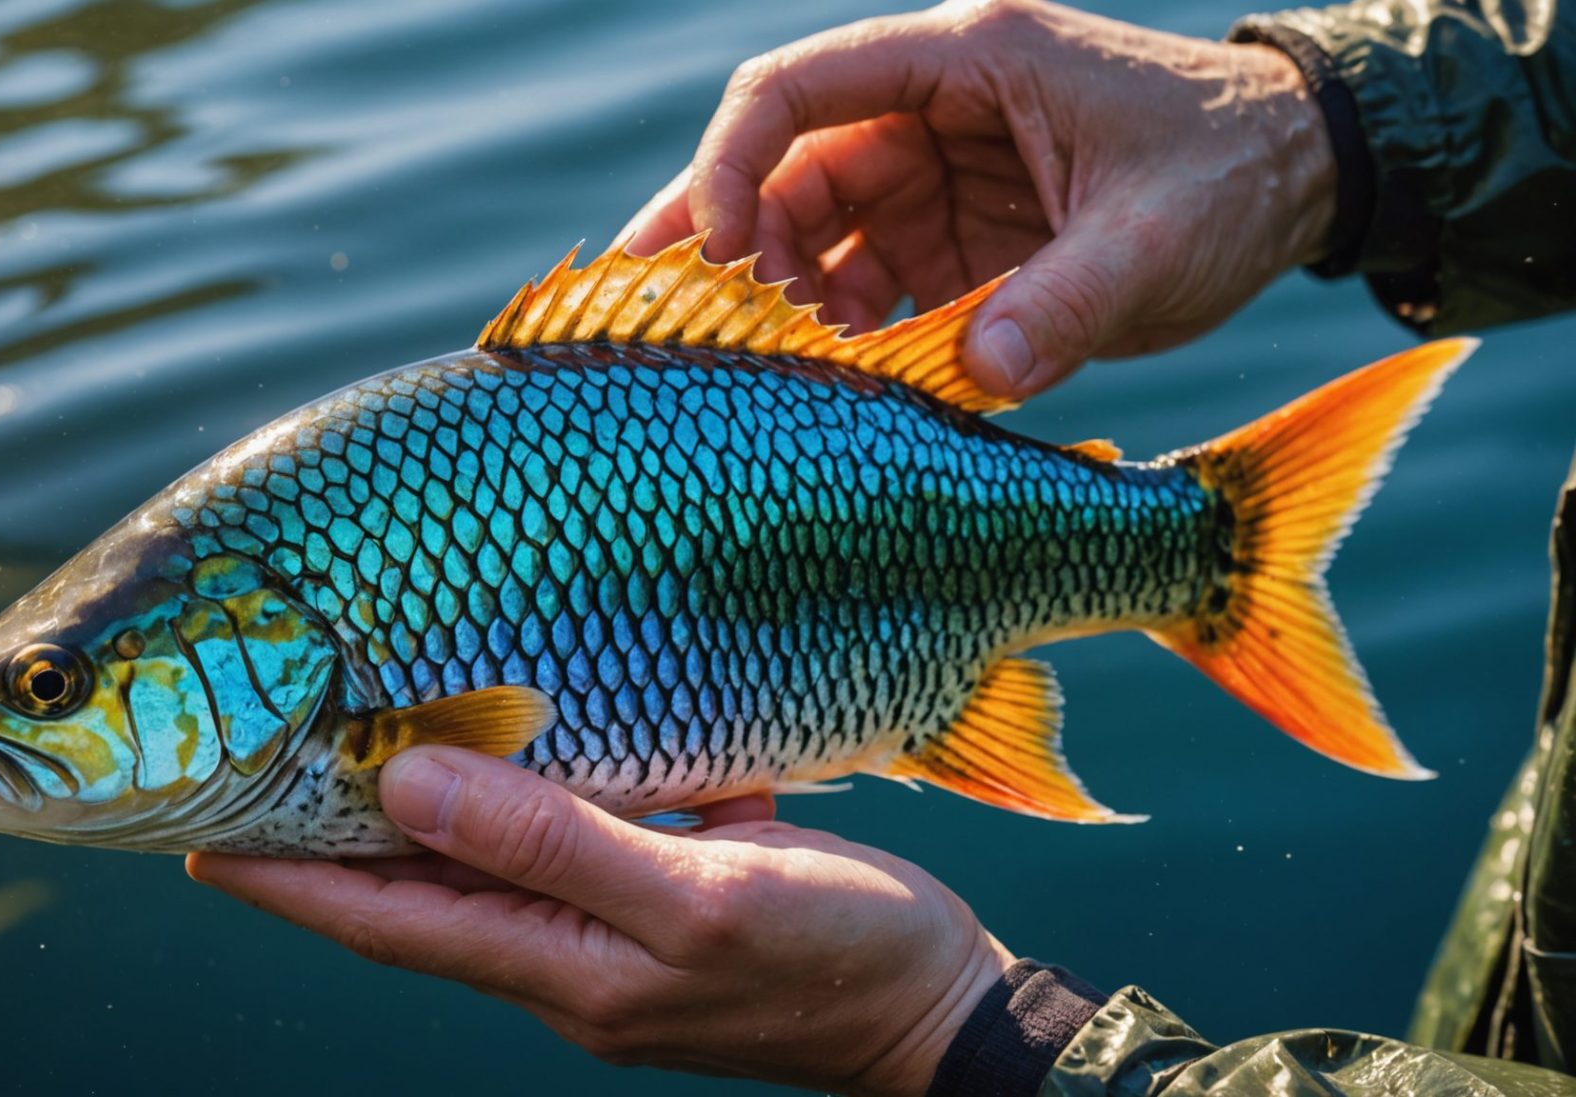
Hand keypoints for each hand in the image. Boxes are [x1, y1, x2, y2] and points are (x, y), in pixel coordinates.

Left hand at [188, 747, 1012, 1096]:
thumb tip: (410, 786)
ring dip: (419, 812)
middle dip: (331, 836)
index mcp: (558, 968)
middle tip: (249, 765)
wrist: (943, 1012)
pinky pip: (567, 848)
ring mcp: (612, 935)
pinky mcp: (661, 903)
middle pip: (420, 893)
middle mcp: (564, 958)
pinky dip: (527, 798)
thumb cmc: (834, 961)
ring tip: (348, 743)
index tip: (194, 833)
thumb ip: (554, 847)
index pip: (384, 919)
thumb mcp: (697, 900)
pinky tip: (519, 744)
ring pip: (488, 866)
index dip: (286, 877)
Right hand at [621, 0, 1335, 397]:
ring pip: (812, 236)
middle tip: (675, 332)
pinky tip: (820, 393)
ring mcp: (935, 181)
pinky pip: (865, 286)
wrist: (1297, 181)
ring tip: (751, 379)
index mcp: (967, 63)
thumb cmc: (1231, 174)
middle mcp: (930, 115)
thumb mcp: (1158, 237)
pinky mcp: (953, 243)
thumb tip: (974, 378)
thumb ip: (1067, 302)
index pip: (797, 89)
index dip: (729, 162)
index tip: (707, 250)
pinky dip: (836, 338)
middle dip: (727, 250)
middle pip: (783, 171)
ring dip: (777, 305)